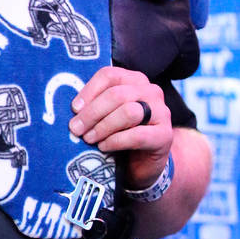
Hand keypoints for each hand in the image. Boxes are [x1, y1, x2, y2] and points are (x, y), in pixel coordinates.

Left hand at [68, 66, 172, 190]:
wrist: (144, 163)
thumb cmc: (119, 134)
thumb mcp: (106, 115)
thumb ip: (93, 105)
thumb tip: (74, 109)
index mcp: (134, 80)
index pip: (109, 75)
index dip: (89, 91)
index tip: (74, 109)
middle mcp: (151, 91)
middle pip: (116, 94)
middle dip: (92, 113)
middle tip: (76, 128)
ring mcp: (161, 113)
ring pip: (128, 112)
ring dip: (103, 126)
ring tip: (89, 138)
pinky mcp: (165, 135)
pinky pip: (137, 135)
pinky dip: (115, 141)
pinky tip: (103, 147)